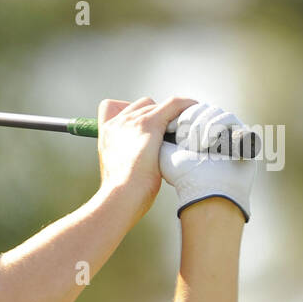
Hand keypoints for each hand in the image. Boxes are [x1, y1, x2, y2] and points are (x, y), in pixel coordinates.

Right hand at [96, 96, 197, 220]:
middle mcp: (117, 122)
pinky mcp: (150, 124)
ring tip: (185, 129)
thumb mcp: (117, 170)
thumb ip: (126, 156)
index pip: (113, 106)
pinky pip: (174, 104)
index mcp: (106, 132)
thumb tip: (143, 155)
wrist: (121, 196)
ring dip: (172, 114)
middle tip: (171, 133)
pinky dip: (187, 106)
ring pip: (159, 105)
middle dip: (157, 115)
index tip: (143, 125)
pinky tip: (196, 113)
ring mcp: (133, 121)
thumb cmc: (122, 192)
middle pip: (143, 105)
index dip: (132, 112)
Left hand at [159, 103, 256, 221]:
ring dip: (203, 126)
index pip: (188, 109)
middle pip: (202, 107)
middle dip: (192, 121)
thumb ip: (160, 132)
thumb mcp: (164, 152)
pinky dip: (218, 126)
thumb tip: (164, 116)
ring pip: (216, 111)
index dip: (182, 117)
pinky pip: (230, 118)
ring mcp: (228, 132)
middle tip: (186, 142)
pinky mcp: (242, 135)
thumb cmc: (184, 176)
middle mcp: (211, 130)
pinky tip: (209, 143)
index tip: (174, 132)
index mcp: (193, 132)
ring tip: (198, 146)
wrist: (205, 191)